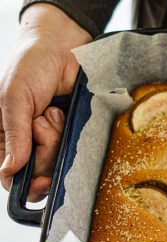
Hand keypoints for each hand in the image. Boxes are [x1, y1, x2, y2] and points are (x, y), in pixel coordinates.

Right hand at [0, 4, 90, 199]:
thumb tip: (9, 170)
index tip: (42, 181)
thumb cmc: (29, 67)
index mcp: (3, 137)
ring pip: (57, 160)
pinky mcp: (69, 133)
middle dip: (44, 148)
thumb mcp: (14, 99)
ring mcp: (49, 139)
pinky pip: (74, 147)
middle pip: (39, 170)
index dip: (26, 183)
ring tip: (53, 112)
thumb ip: (13, 135)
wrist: (62, 49)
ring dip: (57, 137)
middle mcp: (25, 142)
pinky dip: (70, 132)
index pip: (10, 175)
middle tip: (42, 121)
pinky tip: (63, 114)